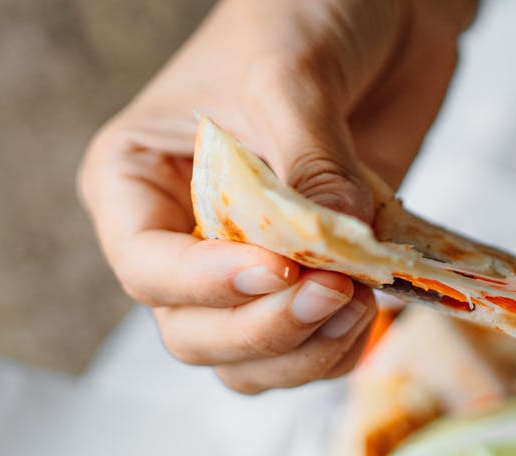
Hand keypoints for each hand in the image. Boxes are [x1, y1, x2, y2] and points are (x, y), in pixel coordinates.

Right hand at [78, 0, 474, 392]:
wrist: (378, 6)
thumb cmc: (300, 12)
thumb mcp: (292, 75)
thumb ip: (310, 166)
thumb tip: (336, 247)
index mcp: (136, 181)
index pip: (147, 266)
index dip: (206, 285)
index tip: (276, 268)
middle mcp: (184, 235)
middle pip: (195, 334)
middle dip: (264, 330)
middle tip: (334, 293)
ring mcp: (248, 262)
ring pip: (250, 360)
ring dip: (306, 350)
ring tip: (360, 301)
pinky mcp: (311, 274)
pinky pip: (308, 346)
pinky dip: (340, 345)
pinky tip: (374, 306)